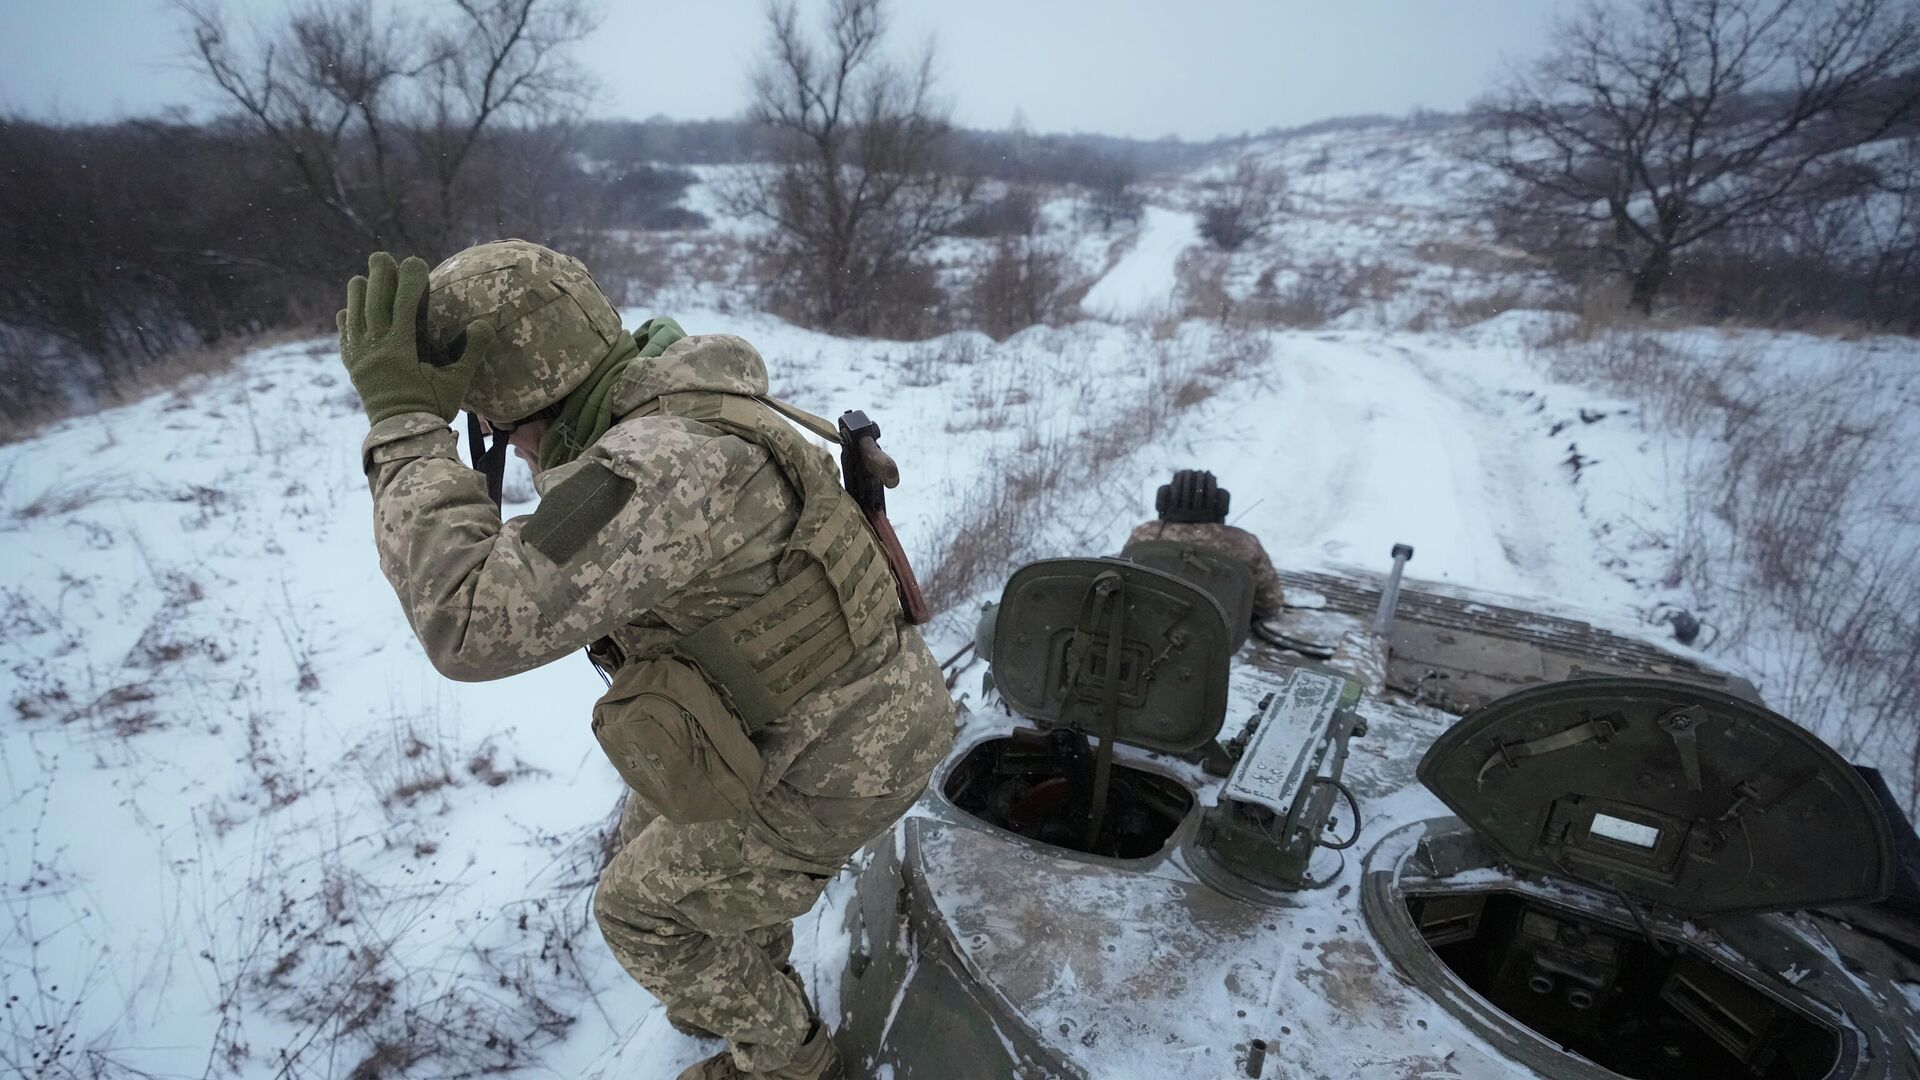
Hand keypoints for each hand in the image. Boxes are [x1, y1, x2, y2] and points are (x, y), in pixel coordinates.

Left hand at [336, 251, 493, 424]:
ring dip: (358, 294)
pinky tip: (347, 311)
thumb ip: (470, 351)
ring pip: (354, 317)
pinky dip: (346, 322)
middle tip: (382, 256)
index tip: (416, 262)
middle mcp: (375, 349)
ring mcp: (360, 358)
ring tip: (362, 277)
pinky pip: (345, 339)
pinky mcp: (354, 369)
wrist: (402, 437)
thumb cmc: (433, 408)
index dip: (410, 281)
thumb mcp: (457, 382)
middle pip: (374, 303)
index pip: (404, 305)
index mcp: (400, 349)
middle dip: (379, 277)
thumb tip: (483, 323)